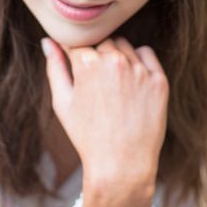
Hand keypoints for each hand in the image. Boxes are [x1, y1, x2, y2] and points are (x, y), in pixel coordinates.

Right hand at [41, 36, 168, 188]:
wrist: (121, 164)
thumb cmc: (87, 136)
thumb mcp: (62, 102)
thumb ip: (55, 67)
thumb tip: (47, 41)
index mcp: (87, 64)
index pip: (79, 43)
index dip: (77, 57)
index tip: (80, 71)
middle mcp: (114, 61)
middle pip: (103, 42)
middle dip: (98, 57)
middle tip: (98, 86)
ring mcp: (139, 70)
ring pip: (124, 46)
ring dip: (118, 58)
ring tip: (114, 88)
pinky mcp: (158, 79)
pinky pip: (146, 54)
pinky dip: (139, 62)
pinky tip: (132, 83)